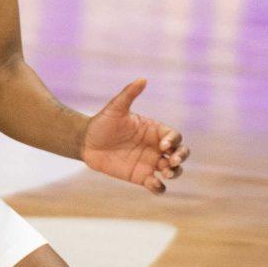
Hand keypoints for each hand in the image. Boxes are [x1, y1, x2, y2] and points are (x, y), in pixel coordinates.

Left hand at [80, 79, 187, 193]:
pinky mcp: (141, 177)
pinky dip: (159, 188)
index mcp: (154, 130)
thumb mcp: (115, 108)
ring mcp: (150, 163)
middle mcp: (156, 147)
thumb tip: (142, 79)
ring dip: (175, 173)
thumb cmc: (102, 122)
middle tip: (171, 161)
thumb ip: (129, 94)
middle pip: (180, 153)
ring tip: (165, 173)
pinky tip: (153, 184)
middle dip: (181, 157)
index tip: (162, 145)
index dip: (173, 141)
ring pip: (173, 171)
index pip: (174, 136)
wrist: (86, 142)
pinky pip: (156, 186)